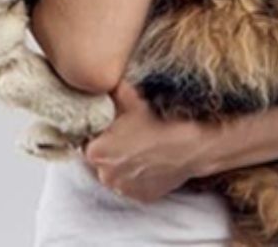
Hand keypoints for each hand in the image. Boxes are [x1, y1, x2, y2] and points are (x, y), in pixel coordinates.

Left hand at [81, 79, 207, 202]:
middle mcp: (105, 175)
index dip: (98, 133)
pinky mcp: (142, 197)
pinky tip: (150, 160)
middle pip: (100, 159)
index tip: (110, 126)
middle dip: (110, 148)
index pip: (86, 142)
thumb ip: (108, 89)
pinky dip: (138, 175)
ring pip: (116, 173)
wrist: (191, 144)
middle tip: (127, 134)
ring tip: (141, 146)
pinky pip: (133, 184)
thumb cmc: (159, 120)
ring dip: (123, 163)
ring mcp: (124, 189)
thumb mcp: (129, 96)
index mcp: (95, 152)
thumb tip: (99, 80)